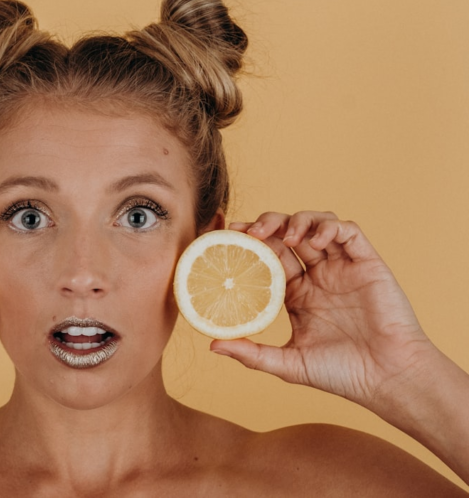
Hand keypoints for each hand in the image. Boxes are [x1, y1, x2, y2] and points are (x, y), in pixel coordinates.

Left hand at [210, 211, 434, 407]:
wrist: (387, 378)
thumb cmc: (341, 374)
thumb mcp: (288, 364)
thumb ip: (251, 354)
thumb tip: (212, 345)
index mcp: (297, 294)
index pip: (269, 256)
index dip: (250, 242)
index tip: (229, 236)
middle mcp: (318, 276)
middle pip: (288, 234)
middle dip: (268, 225)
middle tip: (250, 231)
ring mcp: (342, 267)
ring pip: (316, 224)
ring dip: (297, 221)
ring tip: (284, 237)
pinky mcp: (367, 263)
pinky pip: (348, 232)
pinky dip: (328, 228)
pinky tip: (314, 242)